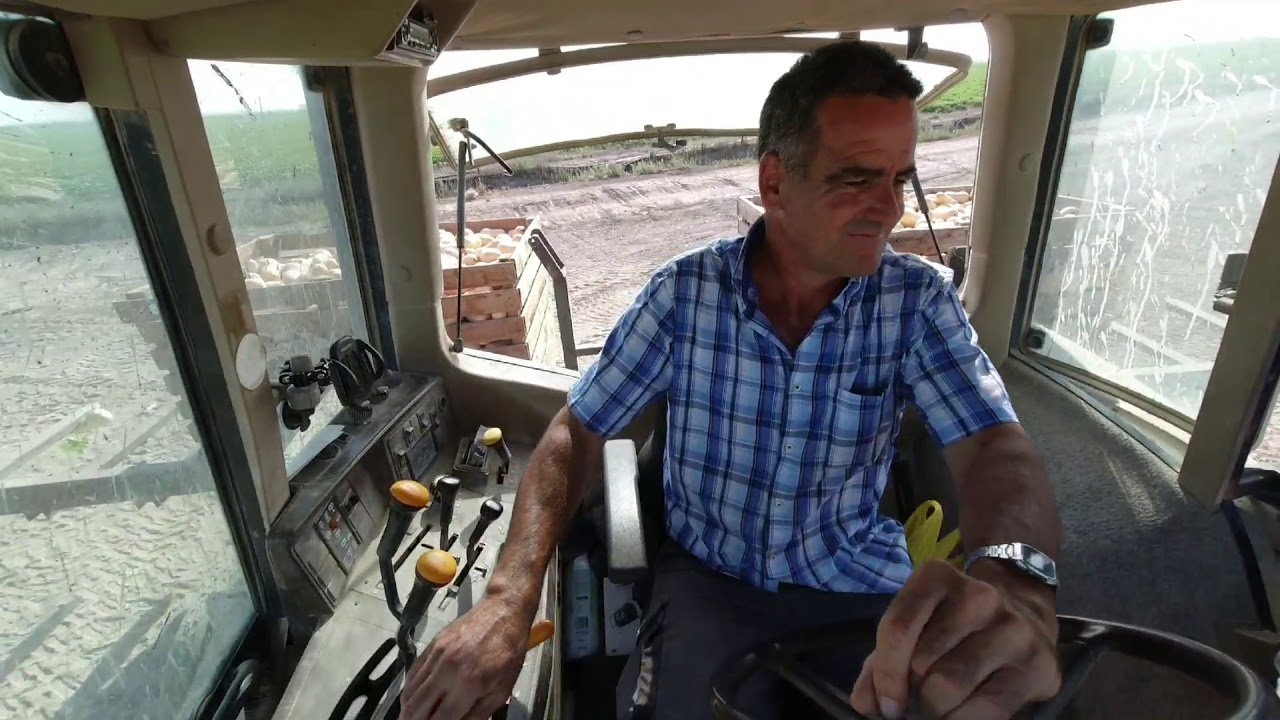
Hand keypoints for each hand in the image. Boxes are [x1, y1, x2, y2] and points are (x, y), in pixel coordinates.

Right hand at [400, 595, 530, 719]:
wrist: (502, 611)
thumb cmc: (508, 651)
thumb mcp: (502, 689)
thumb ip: (478, 713)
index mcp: (469, 684)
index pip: (440, 719)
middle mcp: (447, 670)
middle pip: (417, 708)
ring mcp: (436, 656)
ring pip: (410, 693)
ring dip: (407, 710)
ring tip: (410, 718)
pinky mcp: (431, 645)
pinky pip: (411, 674)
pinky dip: (408, 691)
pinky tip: (411, 699)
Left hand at [850, 560, 1059, 718]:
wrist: (1024, 615)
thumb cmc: (953, 627)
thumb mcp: (912, 630)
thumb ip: (880, 664)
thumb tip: (865, 704)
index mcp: (936, 577)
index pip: (898, 628)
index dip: (885, 674)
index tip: (887, 704)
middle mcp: (979, 596)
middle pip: (922, 664)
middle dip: (914, 692)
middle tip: (921, 696)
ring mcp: (1012, 628)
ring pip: (949, 688)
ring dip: (936, 709)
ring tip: (941, 703)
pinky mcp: (1037, 663)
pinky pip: (985, 710)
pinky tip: (963, 711)